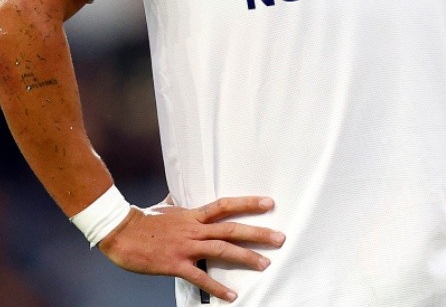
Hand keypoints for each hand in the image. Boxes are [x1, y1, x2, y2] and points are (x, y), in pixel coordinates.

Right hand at [98, 196, 284, 302]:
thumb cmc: (142, 219)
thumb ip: (177, 203)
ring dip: (245, 257)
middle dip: (258, 233)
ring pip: (222, 250)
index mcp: (194, 214)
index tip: (270, 203)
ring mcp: (186, 246)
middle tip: (280, 238)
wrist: (121, 232)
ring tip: (265, 264)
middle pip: (232, 228)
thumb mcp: (165, 207)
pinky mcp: (175, 264)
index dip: (248, 203)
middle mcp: (195, 228)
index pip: (226, 205)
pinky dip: (217, 287)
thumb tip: (176, 195)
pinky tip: (232, 295)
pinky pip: (200, 277)